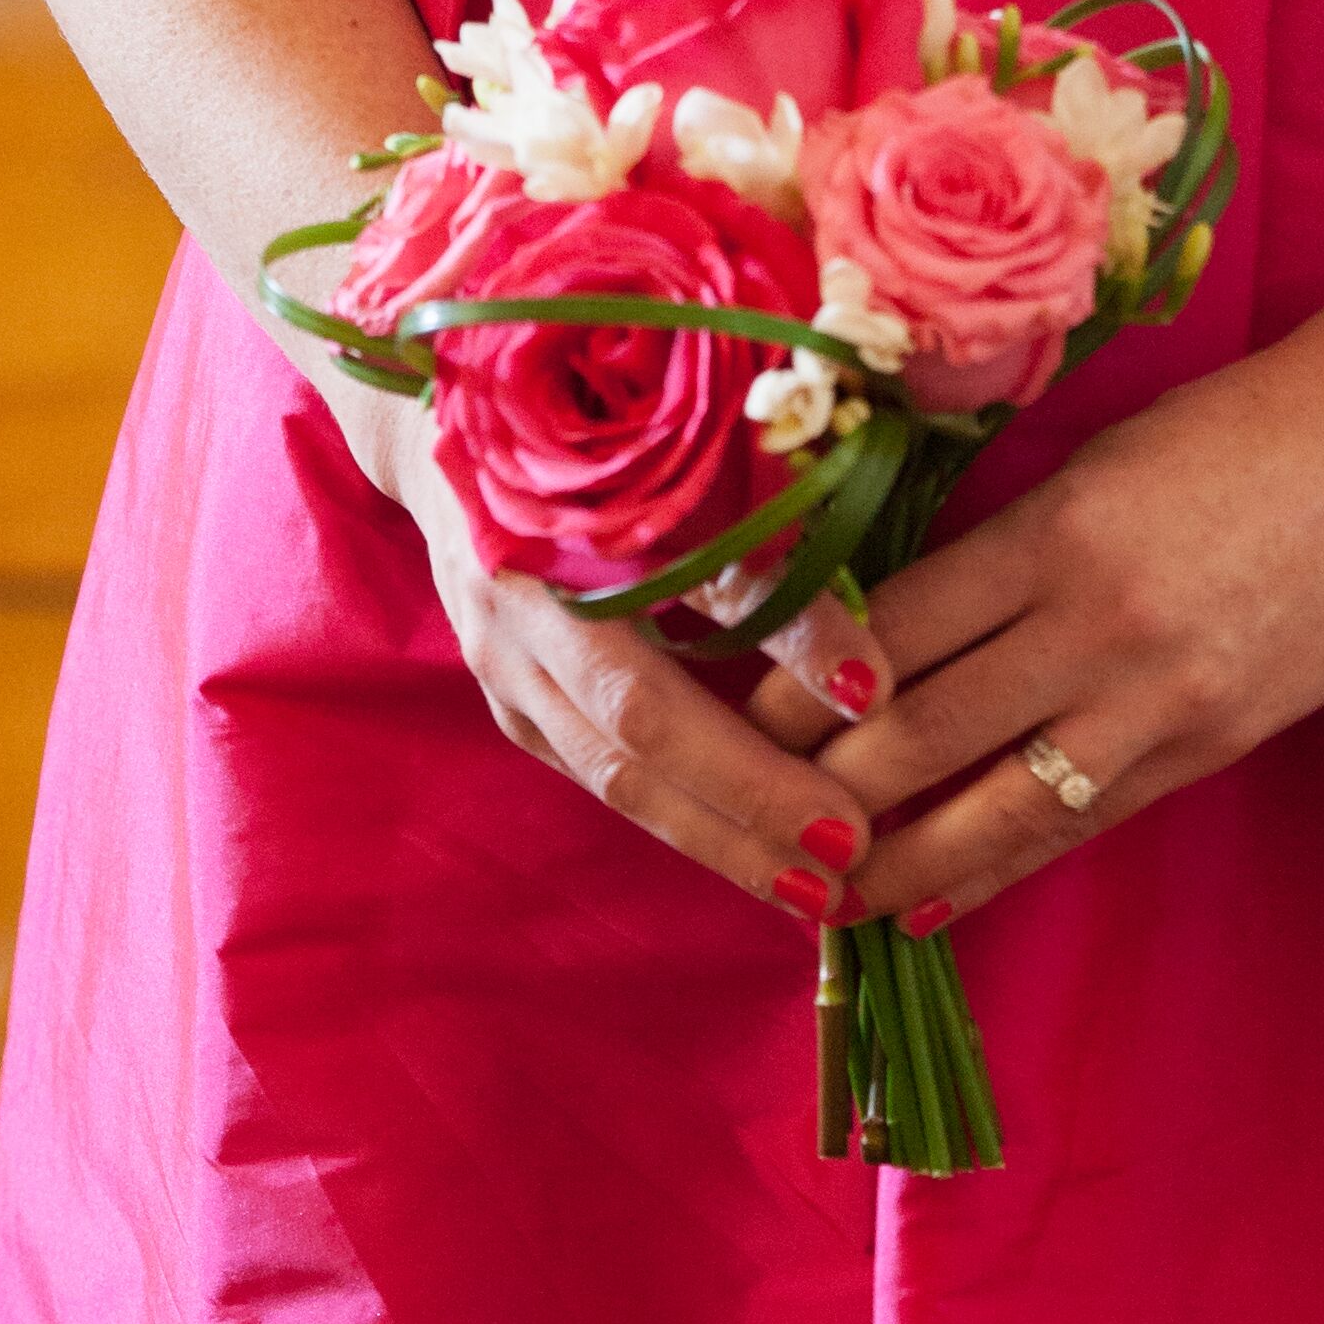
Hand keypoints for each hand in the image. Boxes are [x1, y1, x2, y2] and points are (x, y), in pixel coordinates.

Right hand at [330, 377, 899, 929]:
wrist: (445, 434)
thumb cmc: (595, 429)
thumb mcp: (680, 456)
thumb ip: (768, 544)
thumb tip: (872, 668)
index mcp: (564, 519)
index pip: (698, 581)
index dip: (788, 633)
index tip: (877, 690)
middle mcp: (520, 609)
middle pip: (640, 728)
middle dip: (752, 797)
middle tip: (853, 851)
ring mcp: (506, 671)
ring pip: (617, 777)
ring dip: (721, 841)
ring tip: (817, 894)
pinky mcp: (514, 710)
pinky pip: (604, 781)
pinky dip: (686, 825)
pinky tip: (756, 860)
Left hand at [811, 297, 1323, 930]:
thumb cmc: (1224, 439)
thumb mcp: (1090, 468)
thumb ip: (997, 553)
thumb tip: (881, 640)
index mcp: (1056, 532)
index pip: (893, 629)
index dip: (804, 689)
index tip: (741, 722)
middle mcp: (1100, 623)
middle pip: (927, 729)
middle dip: (826, 790)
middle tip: (754, 823)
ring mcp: (1160, 698)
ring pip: (1001, 806)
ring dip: (903, 865)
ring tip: (828, 900)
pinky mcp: (1208, 747)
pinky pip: (1082, 824)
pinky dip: (999, 870)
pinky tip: (934, 906)